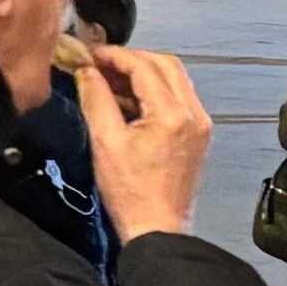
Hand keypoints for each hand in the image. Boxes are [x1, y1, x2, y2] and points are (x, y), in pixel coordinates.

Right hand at [68, 40, 212, 240]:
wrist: (158, 230)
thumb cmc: (131, 194)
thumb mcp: (105, 142)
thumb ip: (96, 99)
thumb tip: (86, 71)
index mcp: (172, 114)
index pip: (144, 66)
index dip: (115, 55)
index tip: (91, 55)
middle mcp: (194, 114)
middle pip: (165, 64)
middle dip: (132, 59)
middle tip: (102, 63)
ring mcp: (200, 125)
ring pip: (174, 79)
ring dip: (144, 73)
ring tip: (111, 81)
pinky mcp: (198, 135)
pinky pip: (178, 98)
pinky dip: (155, 92)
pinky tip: (130, 101)